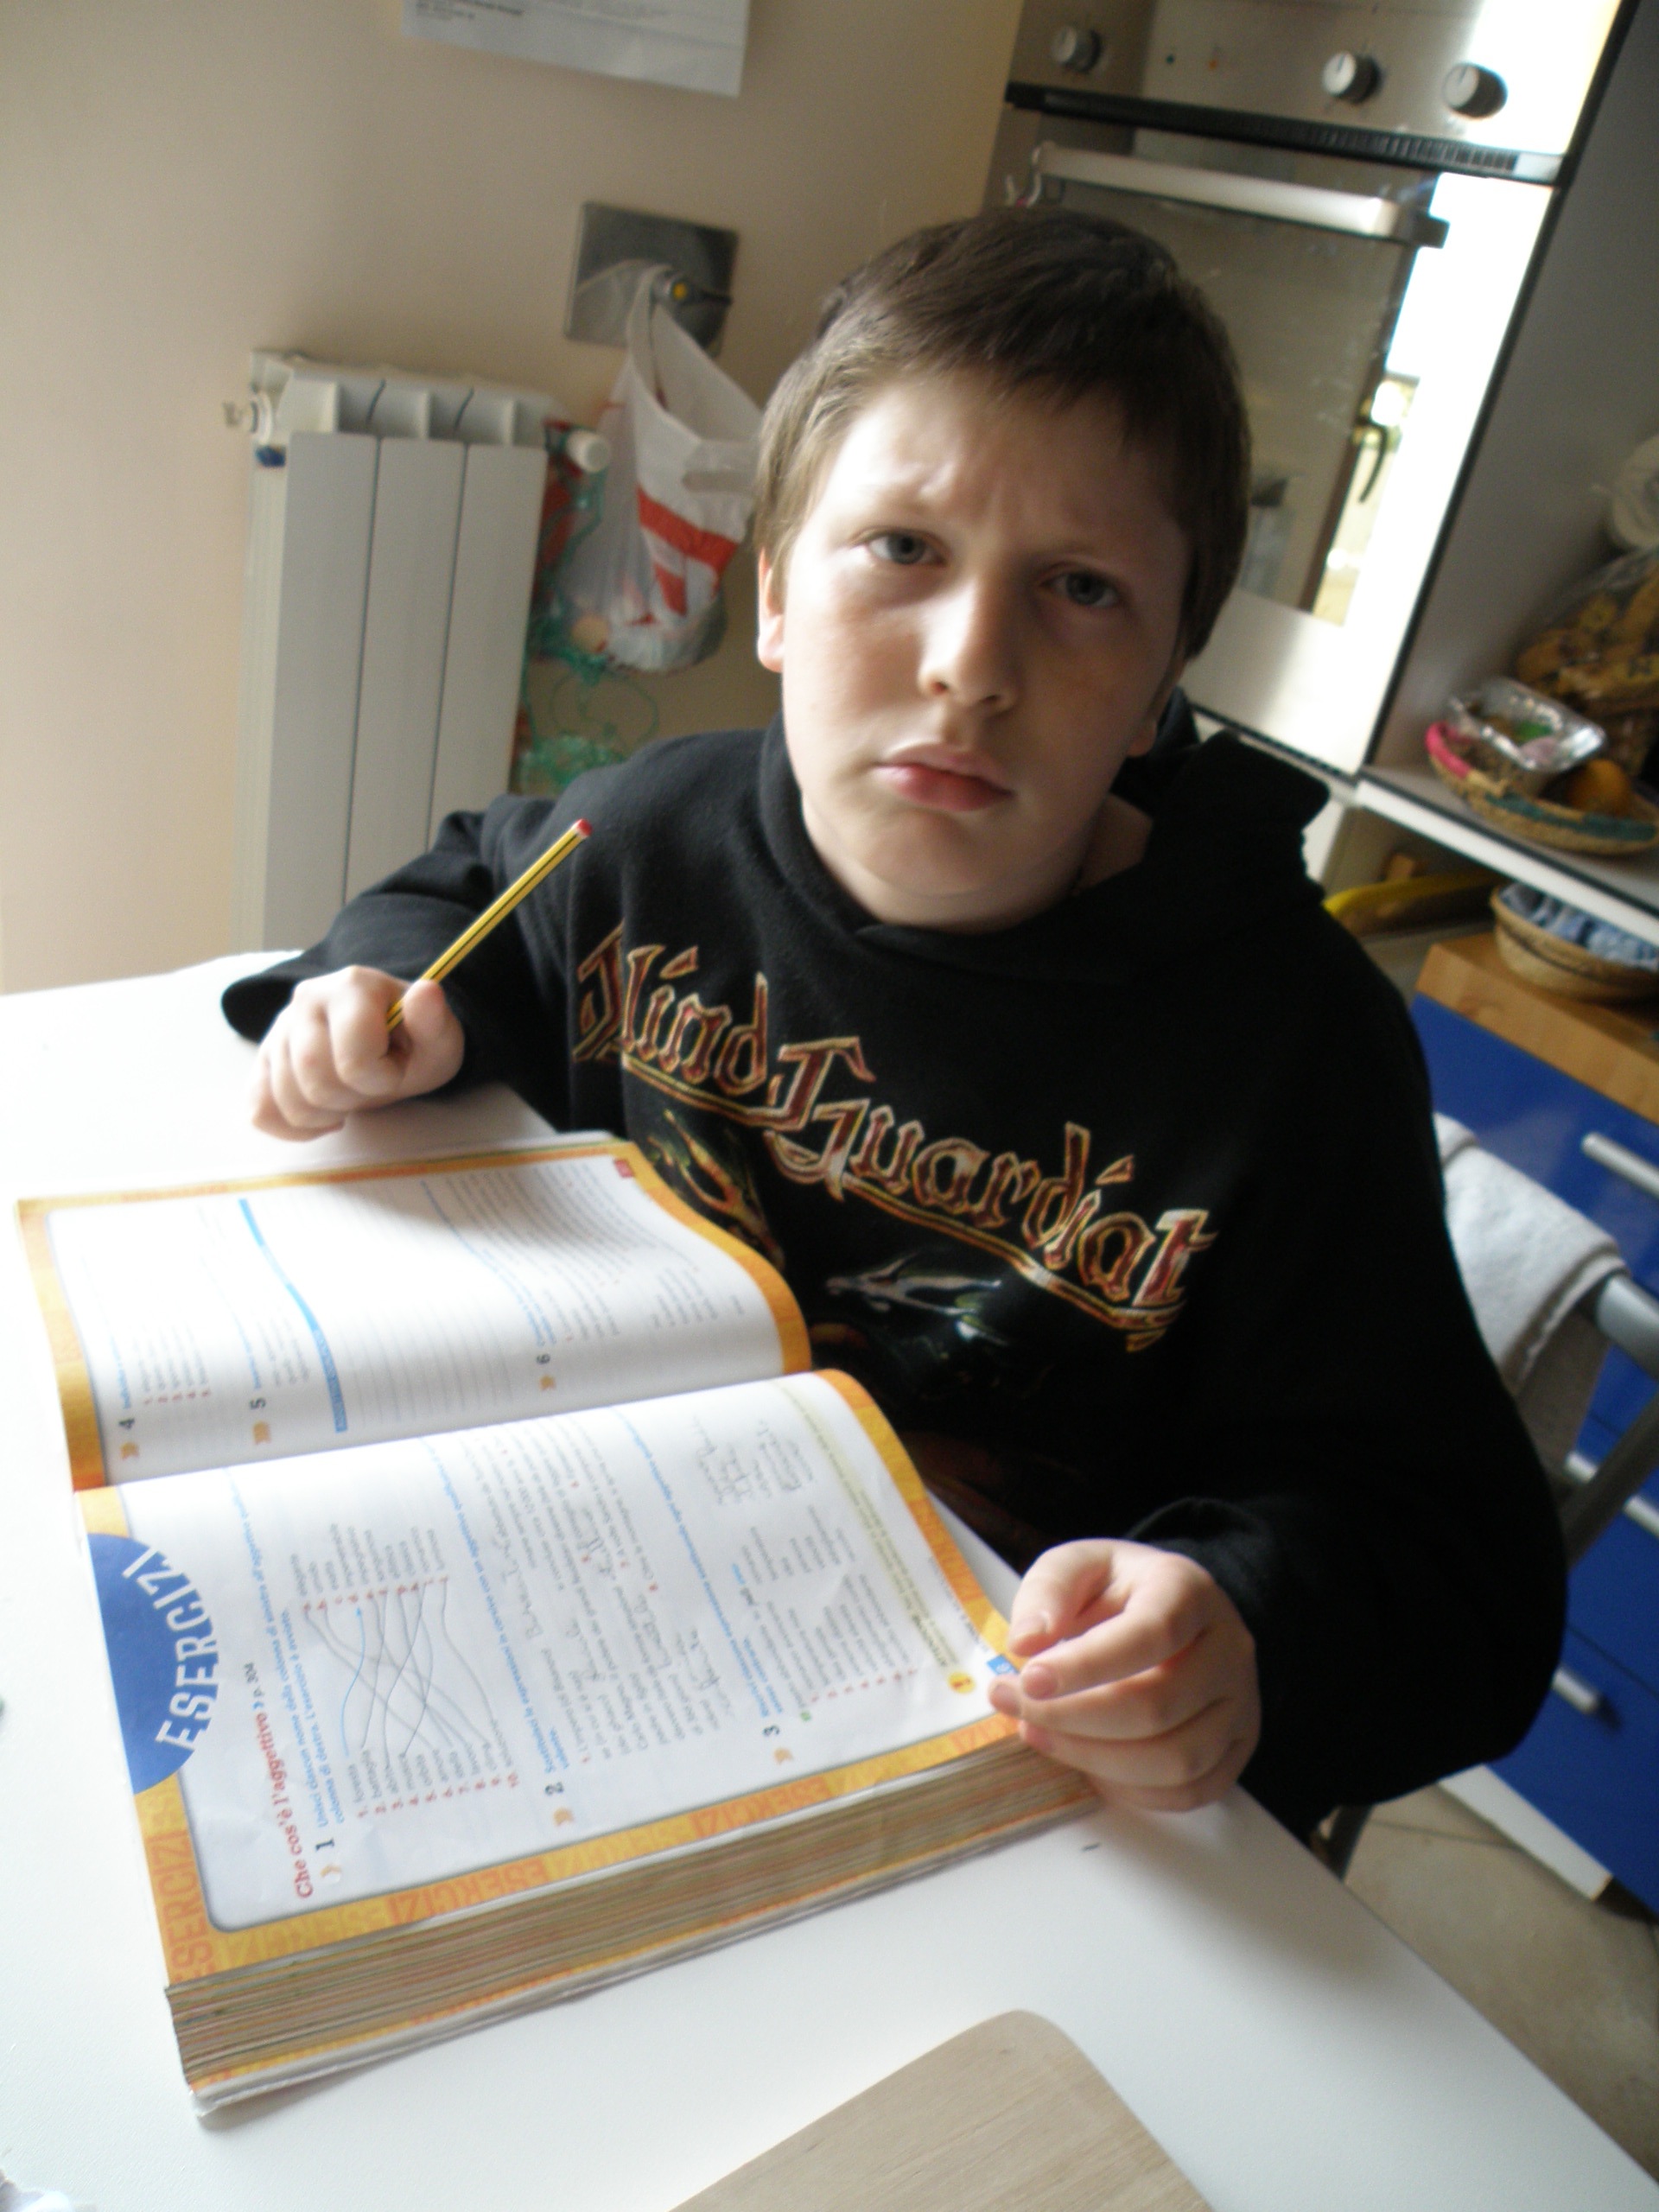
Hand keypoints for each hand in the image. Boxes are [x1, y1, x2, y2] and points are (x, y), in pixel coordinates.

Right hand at [249, 969, 464, 1139]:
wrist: (393, 1043)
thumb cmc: (415, 1042)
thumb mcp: (439, 1037)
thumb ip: (434, 1021)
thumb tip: (426, 992)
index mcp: (352, 986)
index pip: (353, 1059)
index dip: (380, 1079)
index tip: (394, 1068)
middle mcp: (306, 999)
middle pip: (312, 1077)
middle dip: (349, 1099)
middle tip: (369, 1086)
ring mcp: (278, 1029)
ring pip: (282, 1096)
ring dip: (322, 1115)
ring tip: (346, 1096)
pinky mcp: (263, 1059)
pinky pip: (258, 1108)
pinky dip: (290, 1127)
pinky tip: (320, 1116)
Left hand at [987, 1539, 1259, 1811]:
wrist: (1173, 1611)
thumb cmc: (1120, 1590)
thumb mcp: (1078, 1566)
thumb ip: (1049, 1592)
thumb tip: (1026, 1642)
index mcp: (1190, 1590)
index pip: (1151, 1634)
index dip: (1086, 1665)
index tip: (1026, 1680)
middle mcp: (1229, 1648)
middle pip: (1158, 1706)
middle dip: (1073, 1718)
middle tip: (1014, 1707)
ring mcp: (1241, 1703)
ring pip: (1176, 1759)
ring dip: (1095, 1758)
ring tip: (1039, 1732)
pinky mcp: (1238, 1747)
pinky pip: (1189, 1791)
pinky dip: (1130, 1789)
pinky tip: (1087, 1762)